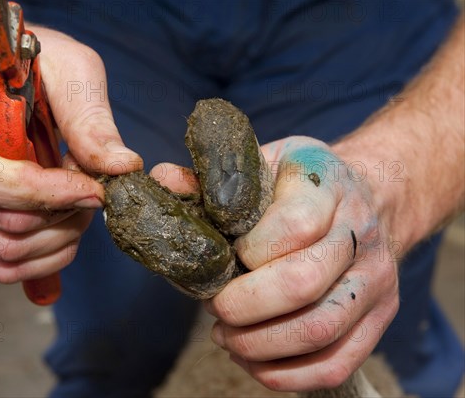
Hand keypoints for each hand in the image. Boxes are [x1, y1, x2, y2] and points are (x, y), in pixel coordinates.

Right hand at [0, 28, 142, 282]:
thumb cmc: (26, 61)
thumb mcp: (67, 66)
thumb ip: (90, 117)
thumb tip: (120, 168)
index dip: (49, 194)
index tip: (96, 189)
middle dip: (62, 215)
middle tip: (93, 188)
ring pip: (2, 248)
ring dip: (59, 237)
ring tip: (81, 200)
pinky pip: (0, 260)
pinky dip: (45, 254)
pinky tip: (66, 224)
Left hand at [152, 136, 398, 390]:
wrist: (368, 198)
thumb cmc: (298, 185)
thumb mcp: (261, 164)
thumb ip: (210, 178)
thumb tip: (160, 179)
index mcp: (327, 186)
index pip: (292, 227)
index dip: (247, 252)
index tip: (224, 256)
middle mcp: (360, 234)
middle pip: (302, 284)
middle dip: (243, 306)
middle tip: (215, 308)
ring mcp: (376, 280)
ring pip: (318, 331)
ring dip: (259, 345)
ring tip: (226, 336)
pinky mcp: (379, 318)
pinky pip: (336, 365)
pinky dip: (285, 375)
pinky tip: (253, 358)